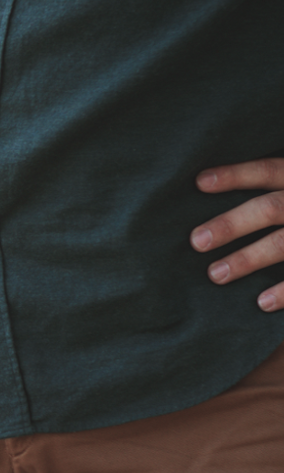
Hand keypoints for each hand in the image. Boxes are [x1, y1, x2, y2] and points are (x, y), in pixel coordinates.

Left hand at [191, 157, 283, 311]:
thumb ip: (277, 187)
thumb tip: (211, 186)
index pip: (272, 170)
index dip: (237, 175)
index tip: (199, 182)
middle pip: (274, 208)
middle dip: (233, 223)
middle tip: (197, 241)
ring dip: (250, 259)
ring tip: (215, 274)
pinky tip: (261, 302)